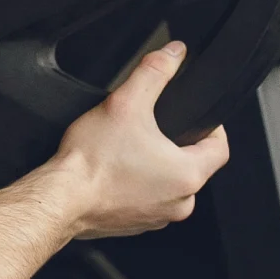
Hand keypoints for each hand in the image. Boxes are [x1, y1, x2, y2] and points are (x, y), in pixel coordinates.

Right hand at [51, 43, 230, 238]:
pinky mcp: (134, 225)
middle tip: (153, 129)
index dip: (213, 128)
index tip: (199, 118)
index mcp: (187, 175)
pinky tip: (115, 172)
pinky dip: (136, 186)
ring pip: (168, 185)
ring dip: (156, 168)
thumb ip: (154, 72)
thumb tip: (173, 53)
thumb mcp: (126, 102)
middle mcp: (179, 203)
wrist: (60, 199)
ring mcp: (157, 218)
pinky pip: (146, 201)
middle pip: (193, 166)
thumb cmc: (92, 163)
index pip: (220, 148)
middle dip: (177, 146)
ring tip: (130, 150)